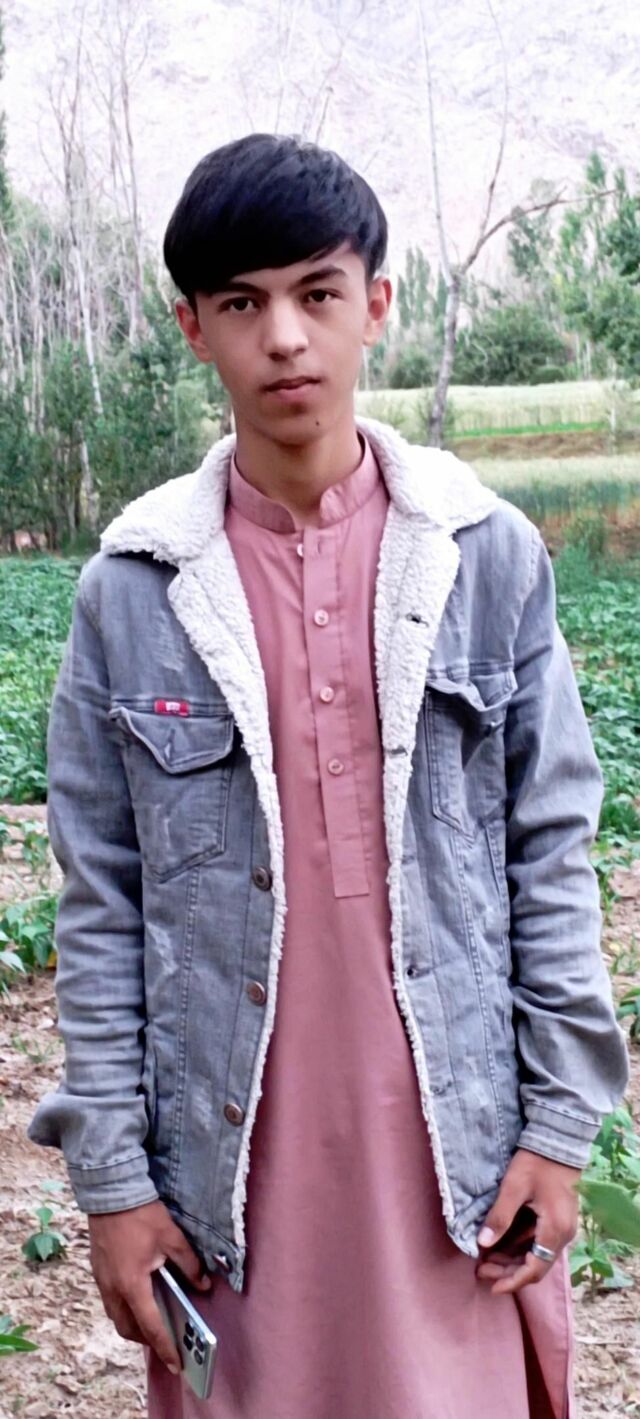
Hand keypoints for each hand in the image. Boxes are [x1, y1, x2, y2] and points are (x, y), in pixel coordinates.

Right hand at [88, 1199, 212, 1372]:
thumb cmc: (142, 1215)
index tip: (175, 1364)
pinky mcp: (98, 1272)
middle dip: (146, 1340)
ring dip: (133, 1326)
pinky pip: (111, 1302)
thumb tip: (203, 1285)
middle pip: (128, 1329)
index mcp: (132, 1285)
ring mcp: (102, 1281)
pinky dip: (125, 1310)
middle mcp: (113, 1289)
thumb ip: (189, 1265)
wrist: (110, 1194)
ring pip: (116, 1317)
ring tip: (153, 1324)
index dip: (164, 1347)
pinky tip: (139, 1300)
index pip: (150, 1325)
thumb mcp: (172, 1238)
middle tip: (166, 1342)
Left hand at [475, 1149, 580, 1294]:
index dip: (512, 1281)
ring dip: (514, 1261)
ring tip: (487, 1259)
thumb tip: (482, 1244)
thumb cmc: (536, 1162)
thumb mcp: (514, 1187)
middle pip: (536, 1266)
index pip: (534, 1270)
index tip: (491, 1287)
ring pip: (538, 1256)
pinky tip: (502, 1245)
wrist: (559, 1141)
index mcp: (554, 1230)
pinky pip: (540, 1243)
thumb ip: (499, 1217)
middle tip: (481, 1270)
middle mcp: (564, 1235)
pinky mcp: (559, 1220)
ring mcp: (563, 1228)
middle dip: (509, 1272)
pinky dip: (522, 1248)